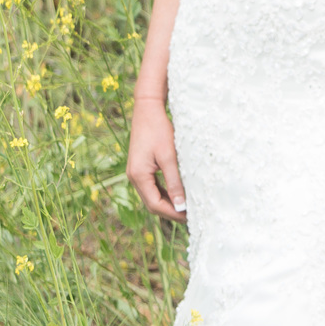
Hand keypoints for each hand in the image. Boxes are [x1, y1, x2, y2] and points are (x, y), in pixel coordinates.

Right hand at [126, 95, 186, 221]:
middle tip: (190, 215)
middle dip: (171, 211)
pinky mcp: (140, 167)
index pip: (155, 205)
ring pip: (152, 196)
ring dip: (168, 203)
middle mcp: (133, 177)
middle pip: (152, 203)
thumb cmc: (158, 129)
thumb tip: (181, 206)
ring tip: (186, 207)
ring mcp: (135, 172)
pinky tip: (177, 193)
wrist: (147, 108)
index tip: (190, 216)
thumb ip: (174, 182)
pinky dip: (164, 193)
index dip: (173, 213)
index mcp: (138, 176)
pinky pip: (152, 187)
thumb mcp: (169, 156)